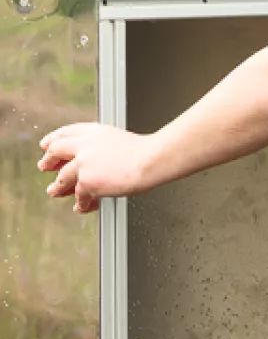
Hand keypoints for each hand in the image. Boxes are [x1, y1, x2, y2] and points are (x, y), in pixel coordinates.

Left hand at [38, 123, 160, 213]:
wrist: (151, 160)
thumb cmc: (145, 151)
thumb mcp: (119, 139)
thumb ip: (101, 146)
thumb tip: (94, 159)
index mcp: (94, 132)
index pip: (66, 132)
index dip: (54, 139)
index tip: (48, 145)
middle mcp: (84, 146)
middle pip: (57, 151)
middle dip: (49, 160)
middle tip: (45, 166)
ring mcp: (83, 164)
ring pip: (63, 178)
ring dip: (58, 187)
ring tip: (54, 191)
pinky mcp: (87, 182)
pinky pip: (80, 196)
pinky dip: (82, 203)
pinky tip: (82, 207)